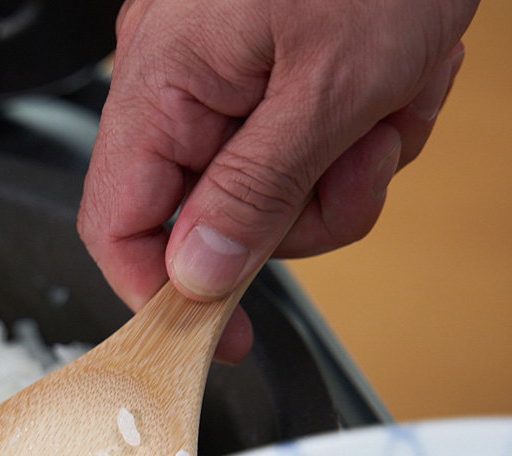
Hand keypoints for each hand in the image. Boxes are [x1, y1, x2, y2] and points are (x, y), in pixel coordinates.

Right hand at [78, 0, 478, 362]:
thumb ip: (255, 193)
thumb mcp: (333, 84)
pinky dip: (351, 129)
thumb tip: (196, 277)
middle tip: (362, 160)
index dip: (162, 295)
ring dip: (344, 166)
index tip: (219, 336)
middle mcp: (175, 77)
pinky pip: (290, 139)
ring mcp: (217, 69)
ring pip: (265, 186)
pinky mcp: (258, 63)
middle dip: (303, 210)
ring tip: (392, 101)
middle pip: (208, 215)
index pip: (118, 226)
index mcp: (164, 81)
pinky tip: (390, 83)